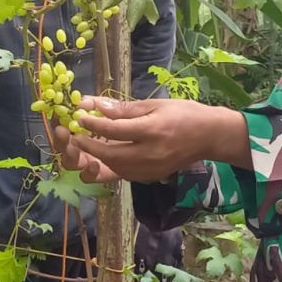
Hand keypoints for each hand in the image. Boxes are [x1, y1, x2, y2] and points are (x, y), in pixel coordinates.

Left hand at [60, 97, 248, 182]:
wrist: (209, 136)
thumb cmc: (184, 114)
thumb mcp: (154, 104)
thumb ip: (123, 108)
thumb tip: (94, 105)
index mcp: (152, 131)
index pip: (113, 130)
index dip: (92, 123)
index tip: (77, 116)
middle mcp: (149, 155)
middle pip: (109, 154)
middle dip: (86, 146)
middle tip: (72, 136)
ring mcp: (149, 170)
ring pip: (112, 168)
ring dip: (94, 158)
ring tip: (81, 145)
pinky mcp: (149, 177)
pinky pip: (122, 174)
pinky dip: (108, 165)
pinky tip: (100, 155)